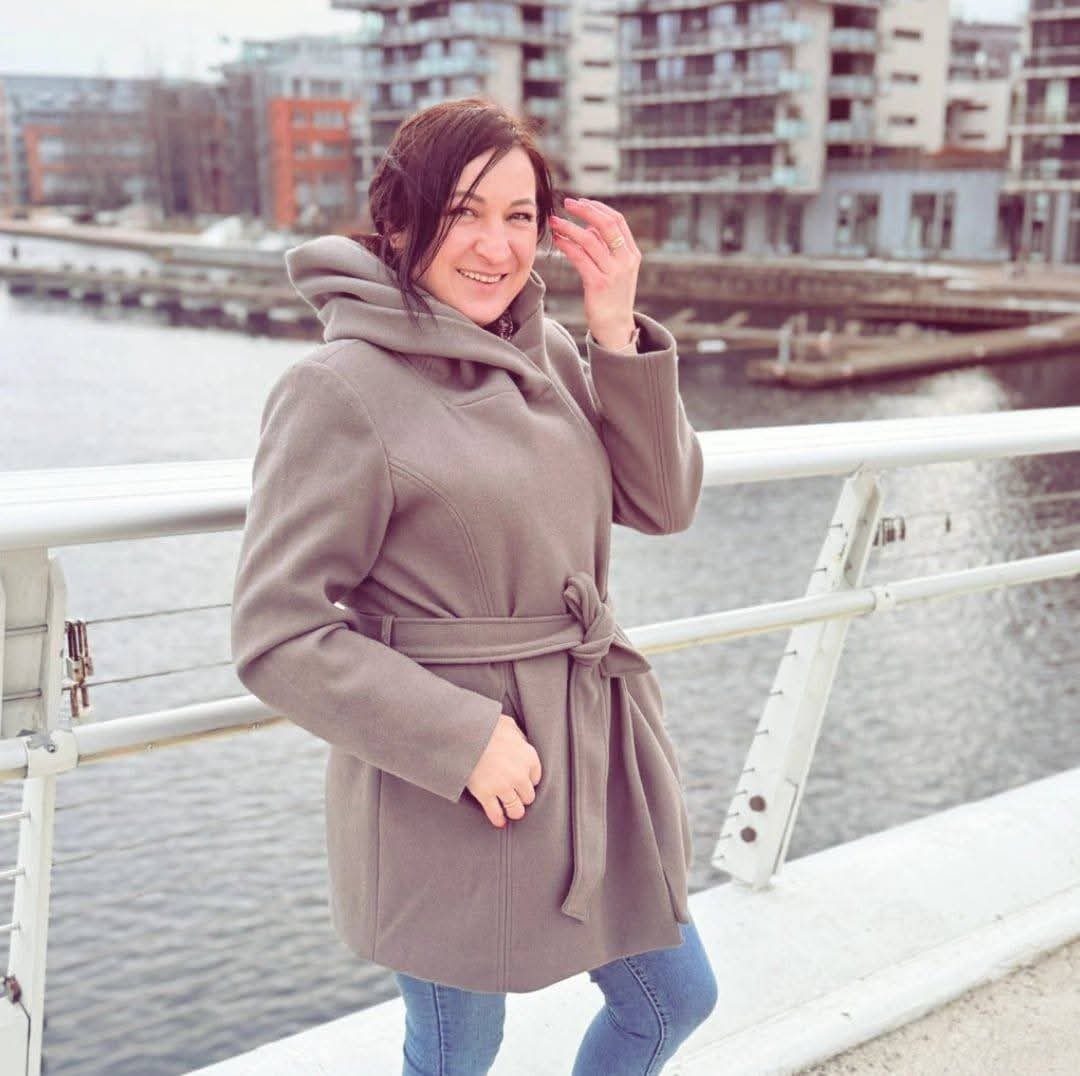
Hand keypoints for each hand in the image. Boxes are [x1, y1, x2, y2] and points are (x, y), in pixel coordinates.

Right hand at [466, 714, 542, 827]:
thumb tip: (521, 742)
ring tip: (511, 811)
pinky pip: (496, 814)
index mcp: (528, 756)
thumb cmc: (486, 726)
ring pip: (516, 809)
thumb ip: (518, 736)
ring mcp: (503, 786)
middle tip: (516, 796)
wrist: (464, 733)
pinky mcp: (486, 794)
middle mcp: (519, 774)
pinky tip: (499, 821)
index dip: (528, 780)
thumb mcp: (509, 725)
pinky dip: (498, 819)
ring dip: (513, 811)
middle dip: (522, 796)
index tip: (523, 781)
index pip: (536, 777)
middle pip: (528, 796)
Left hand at [548, 197, 641, 349]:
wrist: (615, 327)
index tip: (581, 202)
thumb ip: (605, 247)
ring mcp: (613, 273)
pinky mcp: (598, 284)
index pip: (617, 220)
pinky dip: (566, 246)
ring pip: (589, 240)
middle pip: (606, 225)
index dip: (598, 208)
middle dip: (585, 210)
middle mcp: (625, 261)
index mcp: (632, 253)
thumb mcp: (615, 269)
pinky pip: (579, 258)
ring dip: (569, 227)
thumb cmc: (611, 296)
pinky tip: (556, 241)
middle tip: (566, 203)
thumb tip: (588, 224)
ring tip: (554, 222)